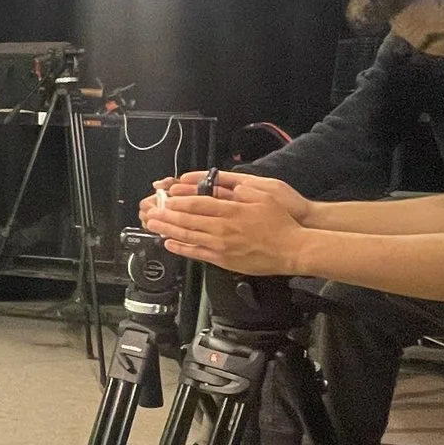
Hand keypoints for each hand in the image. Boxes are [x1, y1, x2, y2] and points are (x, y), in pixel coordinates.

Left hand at [138, 171, 312, 236]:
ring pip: (188, 236)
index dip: (177, 201)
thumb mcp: (262, 195)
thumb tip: (222, 185)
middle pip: (187, 220)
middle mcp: (222, 228)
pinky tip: (170, 243)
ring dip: (168, 230)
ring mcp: (222, 246)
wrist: (293, 249)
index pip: (197, 204)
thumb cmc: (280, 222)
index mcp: (231, 210)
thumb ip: (239, 189)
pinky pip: (197, 253)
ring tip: (153, 225)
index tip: (165, 198)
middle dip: (166, 215)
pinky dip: (181, 248)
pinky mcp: (224, 260)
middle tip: (150, 211)